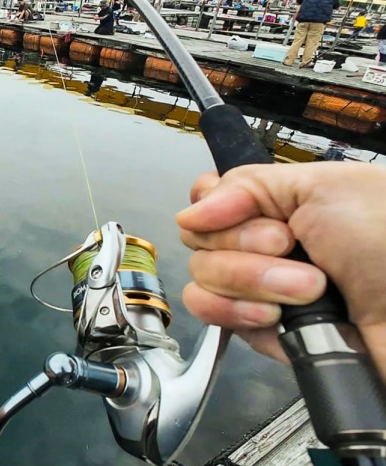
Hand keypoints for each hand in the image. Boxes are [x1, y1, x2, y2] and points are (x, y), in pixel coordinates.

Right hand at [176, 163, 385, 380]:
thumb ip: (248, 185)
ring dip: (252, 281)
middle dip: (243, 245)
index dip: (214, 205)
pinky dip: (238, 314)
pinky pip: (211, 317)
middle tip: (291, 246)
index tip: (245, 210)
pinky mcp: (257, 329)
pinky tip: (277, 317)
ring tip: (307, 289)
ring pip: (203, 277)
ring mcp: (256, 287)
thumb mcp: (324, 188)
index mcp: (279, 204)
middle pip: (200, 238)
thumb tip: (191, 211)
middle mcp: (261, 243)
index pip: (208, 196)